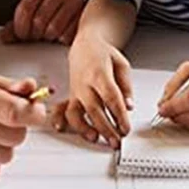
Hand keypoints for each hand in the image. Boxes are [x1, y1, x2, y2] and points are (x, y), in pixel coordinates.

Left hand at [1, 0, 81, 45]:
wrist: (82, 2)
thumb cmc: (55, 9)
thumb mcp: (35, 10)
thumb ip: (18, 23)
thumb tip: (5, 37)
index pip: (25, 9)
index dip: (20, 28)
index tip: (22, 35)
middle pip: (38, 21)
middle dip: (35, 34)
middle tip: (37, 36)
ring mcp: (74, 0)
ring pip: (53, 29)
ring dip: (49, 37)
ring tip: (50, 34)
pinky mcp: (86, 14)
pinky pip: (68, 35)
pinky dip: (62, 39)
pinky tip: (62, 34)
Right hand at [63, 32, 132, 147]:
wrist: (84, 46)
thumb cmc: (102, 55)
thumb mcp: (121, 64)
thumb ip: (126, 86)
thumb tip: (129, 106)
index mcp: (99, 73)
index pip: (110, 97)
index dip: (119, 115)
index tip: (126, 128)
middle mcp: (84, 84)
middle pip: (94, 109)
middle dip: (106, 128)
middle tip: (117, 141)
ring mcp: (75, 91)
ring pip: (75, 113)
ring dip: (84, 128)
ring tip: (95, 139)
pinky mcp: (70, 97)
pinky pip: (61, 110)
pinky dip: (59, 120)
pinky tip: (62, 129)